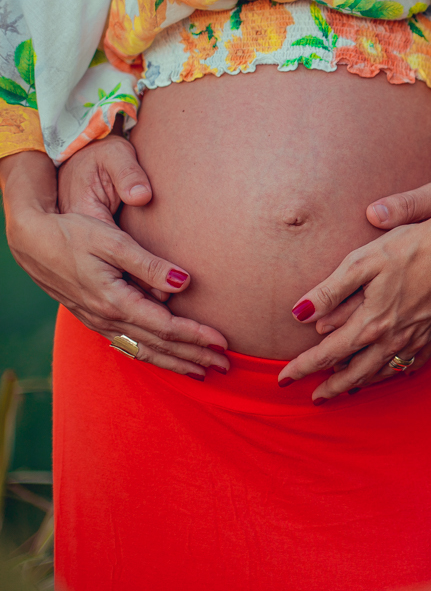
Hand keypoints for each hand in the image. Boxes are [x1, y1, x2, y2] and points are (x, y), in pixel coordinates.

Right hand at [2, 144, 229, 378]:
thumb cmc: (73, 233)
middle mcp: (107, 318)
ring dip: (175, 363)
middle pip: (159, 346)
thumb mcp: (113, 242)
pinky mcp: (94, 318)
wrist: (30, 239)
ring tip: (202, 371)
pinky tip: (166, 360)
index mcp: (114, 300)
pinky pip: (128, 346)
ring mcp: (98, 321)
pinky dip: (152, 356)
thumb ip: (149, 265)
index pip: (165, 327)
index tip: (223, 342)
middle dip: (194, 357)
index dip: (196, 336)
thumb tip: (184, 283)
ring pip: (143, 351)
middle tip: (226, 366)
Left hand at [278, 186, 430, 402]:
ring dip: (362, 383)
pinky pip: (412, 364)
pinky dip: (395, 373)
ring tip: (347, 389)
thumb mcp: (363, 261)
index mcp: (372, 322)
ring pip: (384, 372)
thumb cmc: (413, 244)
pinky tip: (392, 372)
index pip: (328, 353)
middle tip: (314, 398)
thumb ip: (329, 290)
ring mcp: (419, 338)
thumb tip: (299, 314)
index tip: (284, 379)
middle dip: (332, 386)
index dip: (304, 367)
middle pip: (356, 372)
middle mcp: (395, 338)